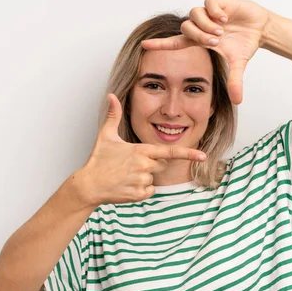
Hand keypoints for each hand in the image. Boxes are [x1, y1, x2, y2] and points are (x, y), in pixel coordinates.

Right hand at [76, 94, 207, 204]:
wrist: (89, 185)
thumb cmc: (98, 159)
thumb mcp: (106, 135)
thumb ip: (114, 115)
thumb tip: (111, 95)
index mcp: (141, 151)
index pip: (170, 152)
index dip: (188, 153)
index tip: (203, 156)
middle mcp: (145, 166)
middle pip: (160, 165)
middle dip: (150, 164)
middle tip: (129, 164)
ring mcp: (142, 182)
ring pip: (153, 179)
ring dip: (143, 178)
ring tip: (125, 175)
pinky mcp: (138, 195)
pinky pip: (149, 191)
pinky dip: (140, 190)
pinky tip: (126, 185)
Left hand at [141, 0, 270, 104]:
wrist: (259, 28)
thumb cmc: (244, 44)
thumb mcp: (238, 64)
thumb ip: (234, 81)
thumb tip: (238, 101)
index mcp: (200, 41)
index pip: (175, 42)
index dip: (160, 44)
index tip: (144, 45)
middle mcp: (201, 26)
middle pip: (185, 28)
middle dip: (199, 35)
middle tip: (216, 41)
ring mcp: (209, 14)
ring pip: (194, 14)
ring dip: (206, 24)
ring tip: (221, 31)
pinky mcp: (218, 3)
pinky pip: (208, 3)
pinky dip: (215, 12)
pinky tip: (225, 18)